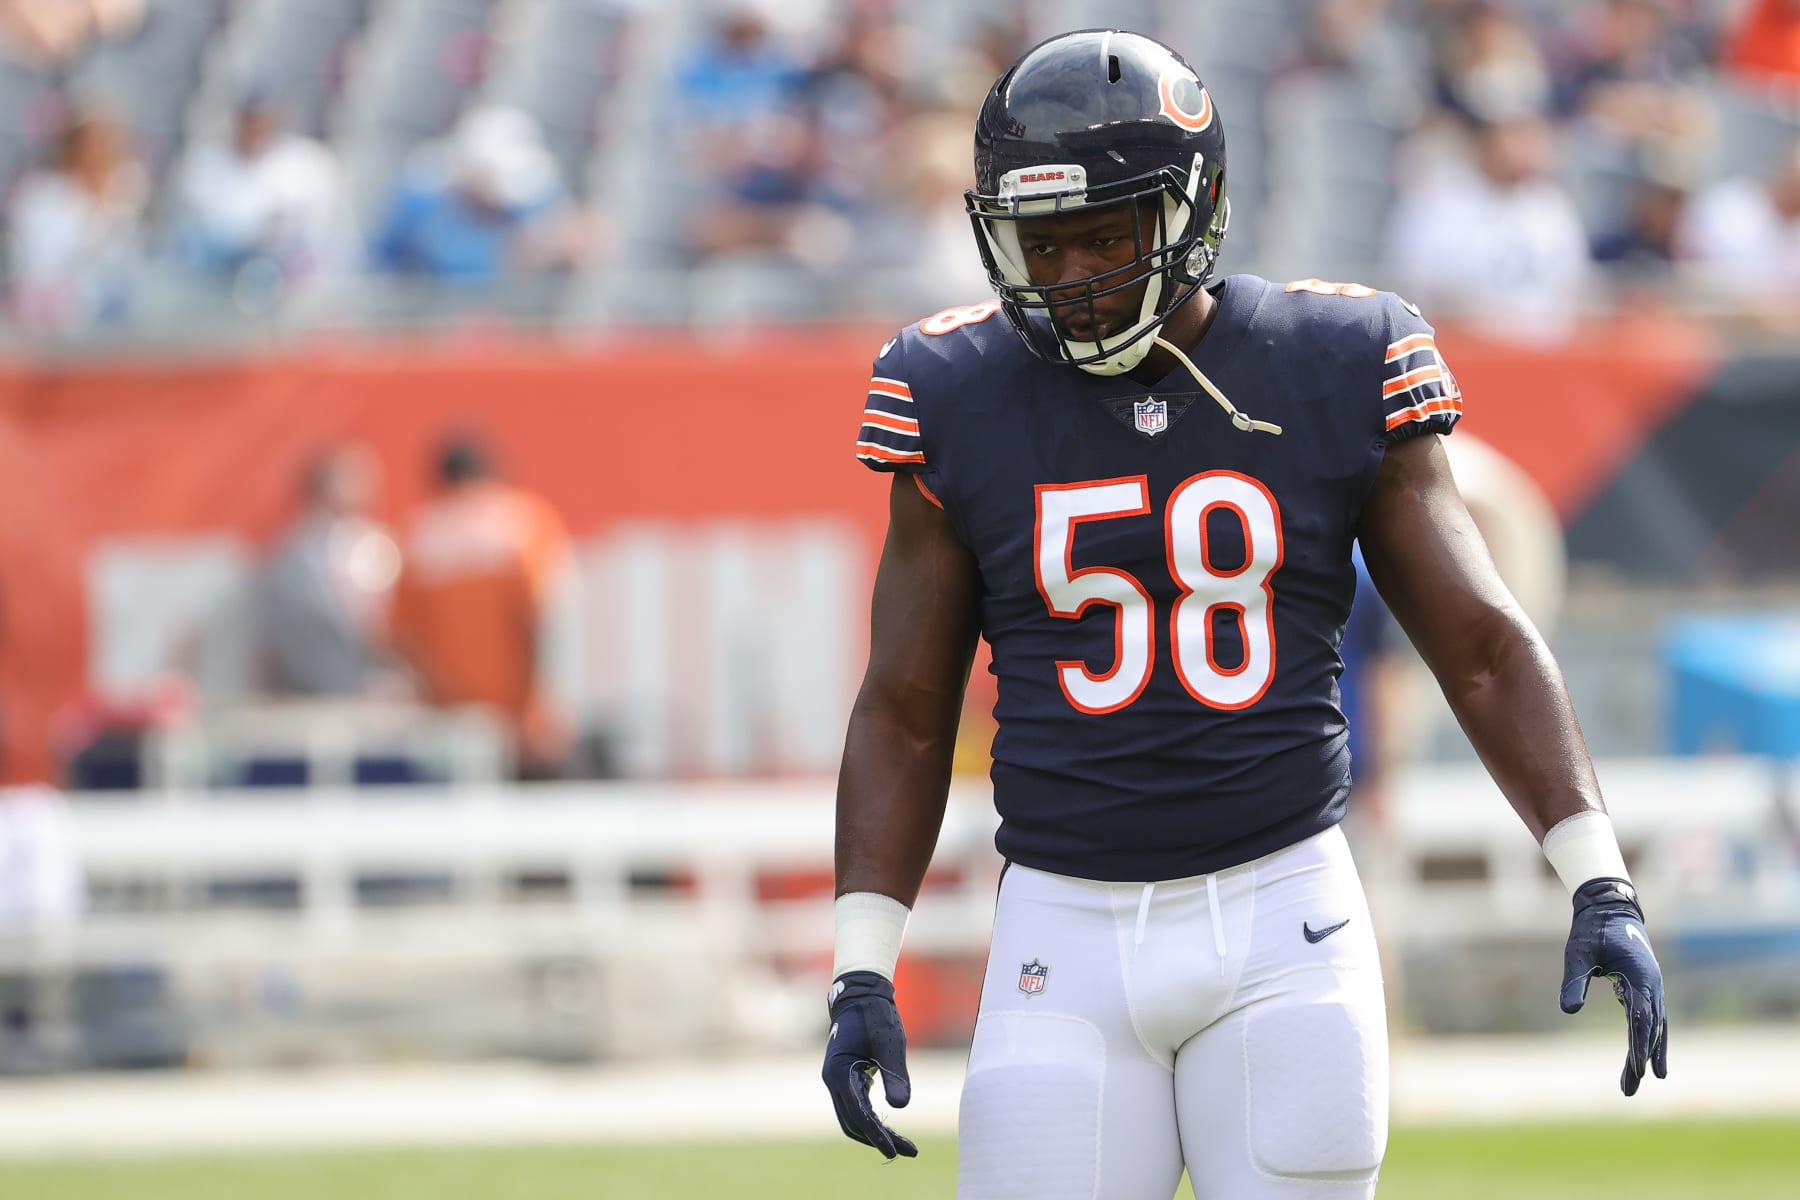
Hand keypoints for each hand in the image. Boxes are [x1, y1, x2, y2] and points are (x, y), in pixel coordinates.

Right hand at [821, 970, 915, 1158]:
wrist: (862, 994)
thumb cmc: (876, 1015)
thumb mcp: (890, 1043)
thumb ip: (895, 1074)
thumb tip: (901, 1107)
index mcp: (838, 1073)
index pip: (858, 1114)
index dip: (877, 1135)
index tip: (894, 1152)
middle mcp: (832, 1080)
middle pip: (853, 1122)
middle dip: (879, 1139)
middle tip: (908, 1151)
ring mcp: (837, 1079)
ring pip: (853, 1117)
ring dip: (876, 1132)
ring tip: (903, 1144)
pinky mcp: (845, 1077)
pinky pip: (856, 1106)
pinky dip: (871, 1118)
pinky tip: (890, 1123)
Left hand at [1560, 878, 1667, 1095]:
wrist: (1609, 907)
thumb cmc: (1592, 930)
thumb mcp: (1578, 953)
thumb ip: (1574, 980)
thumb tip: (1569, 1010)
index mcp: (1639, 977)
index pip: (1640, 1019)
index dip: (1639, 1046)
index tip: (1637, 1070)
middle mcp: (1652, 985)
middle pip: (1650, 1029)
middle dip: (1641, 1059)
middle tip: (1630, 1088)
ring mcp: (1653, 987)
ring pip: (1654, 1027)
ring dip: (1648, 1053)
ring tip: (1640, 1081)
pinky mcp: (1646, 987)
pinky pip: (1652, 1019)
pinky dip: (1651, 1039)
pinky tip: (1645, 1059)